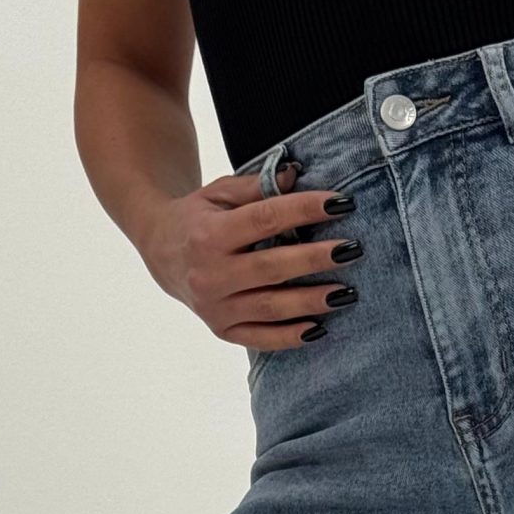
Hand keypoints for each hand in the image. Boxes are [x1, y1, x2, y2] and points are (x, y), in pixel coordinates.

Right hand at [137, 164, 363, 348]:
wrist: (160, 251)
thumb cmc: (199, 217)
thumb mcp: (219, 194)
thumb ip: (256, 187)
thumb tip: (296, 174)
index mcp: (208, 235)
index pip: (266, 219)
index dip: (305, 210)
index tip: (342, 204)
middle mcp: (210, 275)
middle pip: (273, 268)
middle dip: (316, 259)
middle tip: (353, 249)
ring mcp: (215, 307)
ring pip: (272, 307)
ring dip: (312, 301)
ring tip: (348, 292)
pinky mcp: (221, 330)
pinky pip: (262, 339)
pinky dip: (292, 336)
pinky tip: (320, 327)